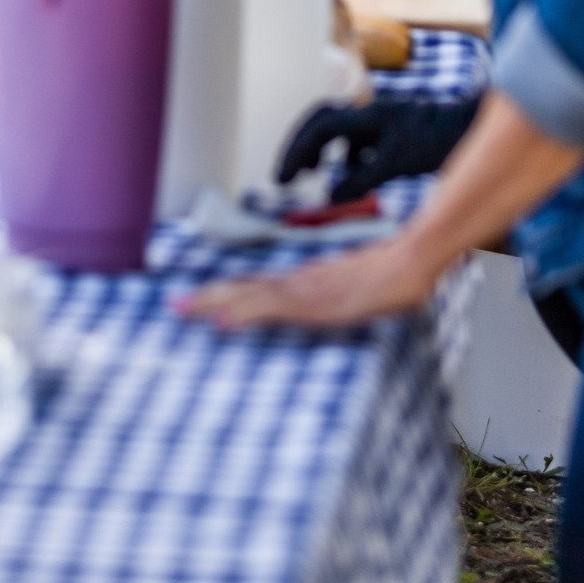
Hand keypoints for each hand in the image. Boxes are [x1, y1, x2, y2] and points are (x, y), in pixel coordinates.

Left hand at [176, 235, 438, 331]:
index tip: (197, 301)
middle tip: (173, 306)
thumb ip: (337, 297)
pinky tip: (222, 322)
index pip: (255, 287)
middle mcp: (298, 282)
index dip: (225, 293)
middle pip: (243, 289)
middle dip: (207, 297)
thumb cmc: (389, 274)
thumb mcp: (357, 290)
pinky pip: (271, 310)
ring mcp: (305, 291)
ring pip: (249, 296)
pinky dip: (244, 314)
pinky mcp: (315, 303)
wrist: (410, 260)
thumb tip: (329, 306)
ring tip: (183, 310)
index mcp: (304, 281)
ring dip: (214, 303)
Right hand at [279, 96, 481, 202]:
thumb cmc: (439, 140)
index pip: (317, 129)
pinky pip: (359, 139)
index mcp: (364, 116)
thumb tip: (332, 197)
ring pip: (339, 130)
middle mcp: (368, 112)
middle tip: (290, 176)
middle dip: (302, 148)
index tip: (283, 181)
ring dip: (324, 150)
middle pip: (321, 122)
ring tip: (317, 173)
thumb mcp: (396, 162)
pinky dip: (349, 157)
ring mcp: (381, 119)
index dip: (295, 153)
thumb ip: (361, 178)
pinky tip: (356, 175)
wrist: (474, 125)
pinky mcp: (394, 128)